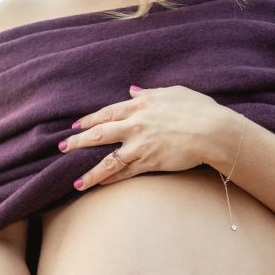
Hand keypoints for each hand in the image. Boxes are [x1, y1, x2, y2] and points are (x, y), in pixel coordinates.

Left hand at [58, 84, 223, 190]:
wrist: (213, 130)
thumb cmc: (198, 109)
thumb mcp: (172, 93)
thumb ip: (149, 93)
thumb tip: (133, 89)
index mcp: (140, 105)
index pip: (107, 113)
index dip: (89, 120)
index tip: (75, 126)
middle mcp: (136, 125)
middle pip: (99, 134)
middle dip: (78, 142)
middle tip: (61, 148)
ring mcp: (141, 145)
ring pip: (109, 161)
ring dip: (90, 173)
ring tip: (76, 183)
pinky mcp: (150, 162)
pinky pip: (125, 173)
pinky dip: (111, 180)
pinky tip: (100, 185)